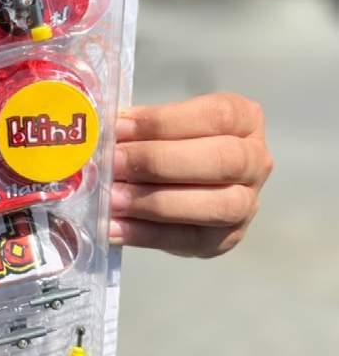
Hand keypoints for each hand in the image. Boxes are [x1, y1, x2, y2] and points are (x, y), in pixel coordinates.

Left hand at [109, 93, 272, 257]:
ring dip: (156, 202)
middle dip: (160, 161)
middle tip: (113, 163)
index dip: (164, 122)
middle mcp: (255, 161)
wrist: (182, 184)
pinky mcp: (224, 239)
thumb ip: (139, 127)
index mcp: (244, 119)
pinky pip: (188, 239)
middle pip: (222, 160)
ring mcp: (246, 204)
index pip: (214, 116)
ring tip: (112, 198)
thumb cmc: (169, 143)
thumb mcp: (160, 125)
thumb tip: (99, 133)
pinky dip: (145, 234)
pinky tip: (113, 226)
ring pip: (216, 205)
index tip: (120, 128)